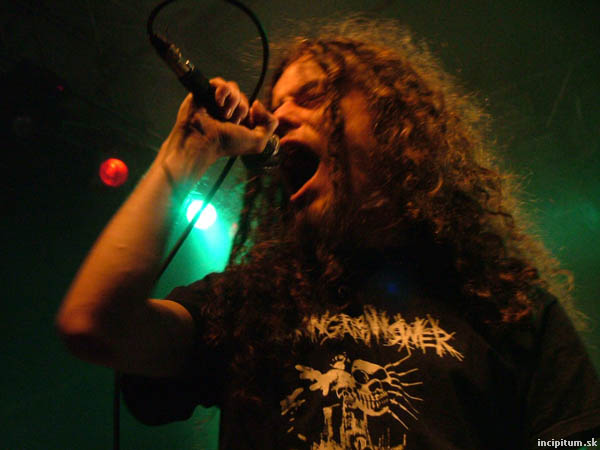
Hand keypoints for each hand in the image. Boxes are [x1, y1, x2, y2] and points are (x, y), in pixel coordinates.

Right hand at [156, 78, 277, 188]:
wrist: (201, 140)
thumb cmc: (226, 144)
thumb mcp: (258, 142)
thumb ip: (270, 124)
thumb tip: (257, 103)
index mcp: (241, 123)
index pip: (254, 108)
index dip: (255, 113)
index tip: (249, 121)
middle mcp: (229, 111)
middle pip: (244, 98)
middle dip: (241, 110)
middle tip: (231, 123)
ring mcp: (217, 102)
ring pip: (234, 89)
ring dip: (233, 102)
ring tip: (223, 114)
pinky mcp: (206, 92)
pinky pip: (220, 82)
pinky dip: (222, 91)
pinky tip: (218, 102)